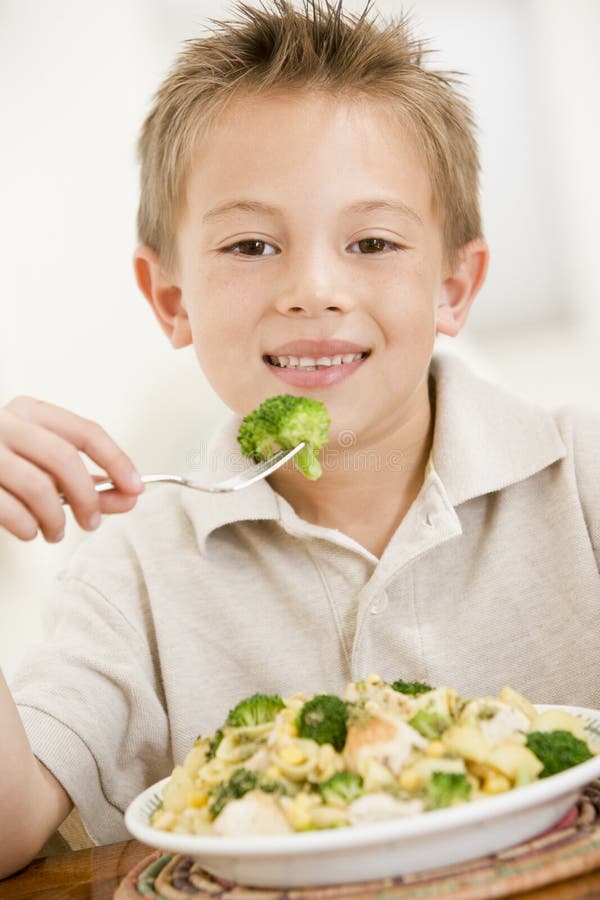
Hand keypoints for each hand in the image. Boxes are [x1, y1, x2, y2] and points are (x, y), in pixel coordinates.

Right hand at [0, 396, 143, 541]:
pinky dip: (27, 527)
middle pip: (64, 459)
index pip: (86, 432)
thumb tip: (129, 497)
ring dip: (56, 519)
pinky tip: (29, 530)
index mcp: (30, 411)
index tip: (135, 488)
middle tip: (93, 521)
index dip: (117, 462)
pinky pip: (10, 509)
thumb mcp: (44, 464)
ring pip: (38, 487)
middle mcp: (4, 424)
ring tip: (56, 531)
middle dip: (88, 497)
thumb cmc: (3, 464)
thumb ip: (87, 480)